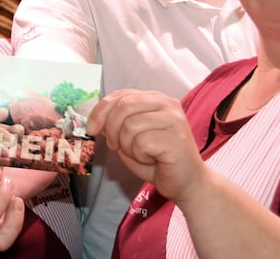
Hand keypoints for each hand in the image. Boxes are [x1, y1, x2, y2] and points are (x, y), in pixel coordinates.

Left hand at [85, 89, 204, 201]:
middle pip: (123, 106)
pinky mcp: (175, 137)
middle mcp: (166, 103)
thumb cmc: (158, 161)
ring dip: (127, 146)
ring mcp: (173, 119)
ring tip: (141, 154)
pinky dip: (139, 156)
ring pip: (130, 125)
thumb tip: (95, 121)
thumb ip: (116, 124)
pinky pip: (141, 142)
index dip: (100, 111)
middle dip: (112, 130)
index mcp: (155, 99)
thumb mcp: (131, 137)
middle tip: (117, 147)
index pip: (120, 95)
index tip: (91, 129)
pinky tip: (152, 160)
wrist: (187, 184)